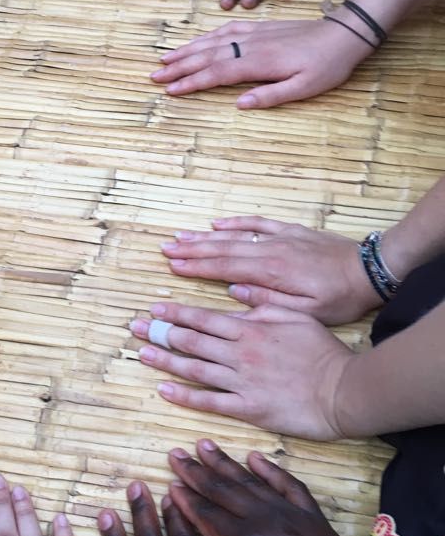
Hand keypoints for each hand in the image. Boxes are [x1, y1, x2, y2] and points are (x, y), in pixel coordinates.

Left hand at [130, 302, 354, 438]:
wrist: (344, 390)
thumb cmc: (323, 352)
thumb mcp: (296, 314)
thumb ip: (263, 302)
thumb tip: (235, 288)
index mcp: (251, 328)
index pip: (203, 318)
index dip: (176, 313)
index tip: (154, 309)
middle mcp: (240, 353)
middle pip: (191, 340)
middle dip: (160, 332)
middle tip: (136, 327)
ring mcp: (242, 381)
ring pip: (194, 368)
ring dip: (165, 360)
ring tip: (141, 353)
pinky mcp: (248, 408)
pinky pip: (209, 401)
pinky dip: (184, 395)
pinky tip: (164, 389)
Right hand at [150, 16, 372, 108]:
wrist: (344, 34)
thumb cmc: (327, 67)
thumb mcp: (304, 89)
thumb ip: (271, 96)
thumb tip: (239, 104)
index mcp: (259, 63)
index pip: (217, 74)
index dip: (191, 82)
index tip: (171, 90)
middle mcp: (251, 45)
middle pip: (207, 56)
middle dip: (179, 67)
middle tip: (154, 76)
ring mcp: (254, 33)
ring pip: (213, 41)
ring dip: (187, 50)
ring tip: (165, 59)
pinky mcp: (259, 27)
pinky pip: (226, 29)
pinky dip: (207, 36)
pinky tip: (196, 42)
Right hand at [160, 216, 380, 323]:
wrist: (370, 270)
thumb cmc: (340, 297)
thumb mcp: (306, 312)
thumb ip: (268, 301)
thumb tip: (235, 292)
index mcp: (270, 272)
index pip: (224, 268)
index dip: (196, 267)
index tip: (173, 266)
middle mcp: (269, 250)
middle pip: (222, 249)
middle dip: (191, 250)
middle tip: (165, 249)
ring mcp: (279, 238)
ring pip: (235, 236)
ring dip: (206, 237)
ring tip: (181, 236)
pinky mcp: (291, 231)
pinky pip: (258, 223)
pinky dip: (237, 223)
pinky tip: (218, 223)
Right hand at [168, 440, 434, 535]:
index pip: (207, 516)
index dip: (186, 501)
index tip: (168, 484)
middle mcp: (266, 520)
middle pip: (224, 490)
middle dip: (197, 472)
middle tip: (176, 454)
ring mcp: (291, 515)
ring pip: (251, 481)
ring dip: (225, 462)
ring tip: (204, 445)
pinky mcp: (313, 517)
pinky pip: (287, 484)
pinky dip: (269, 469)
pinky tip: (255, 457)